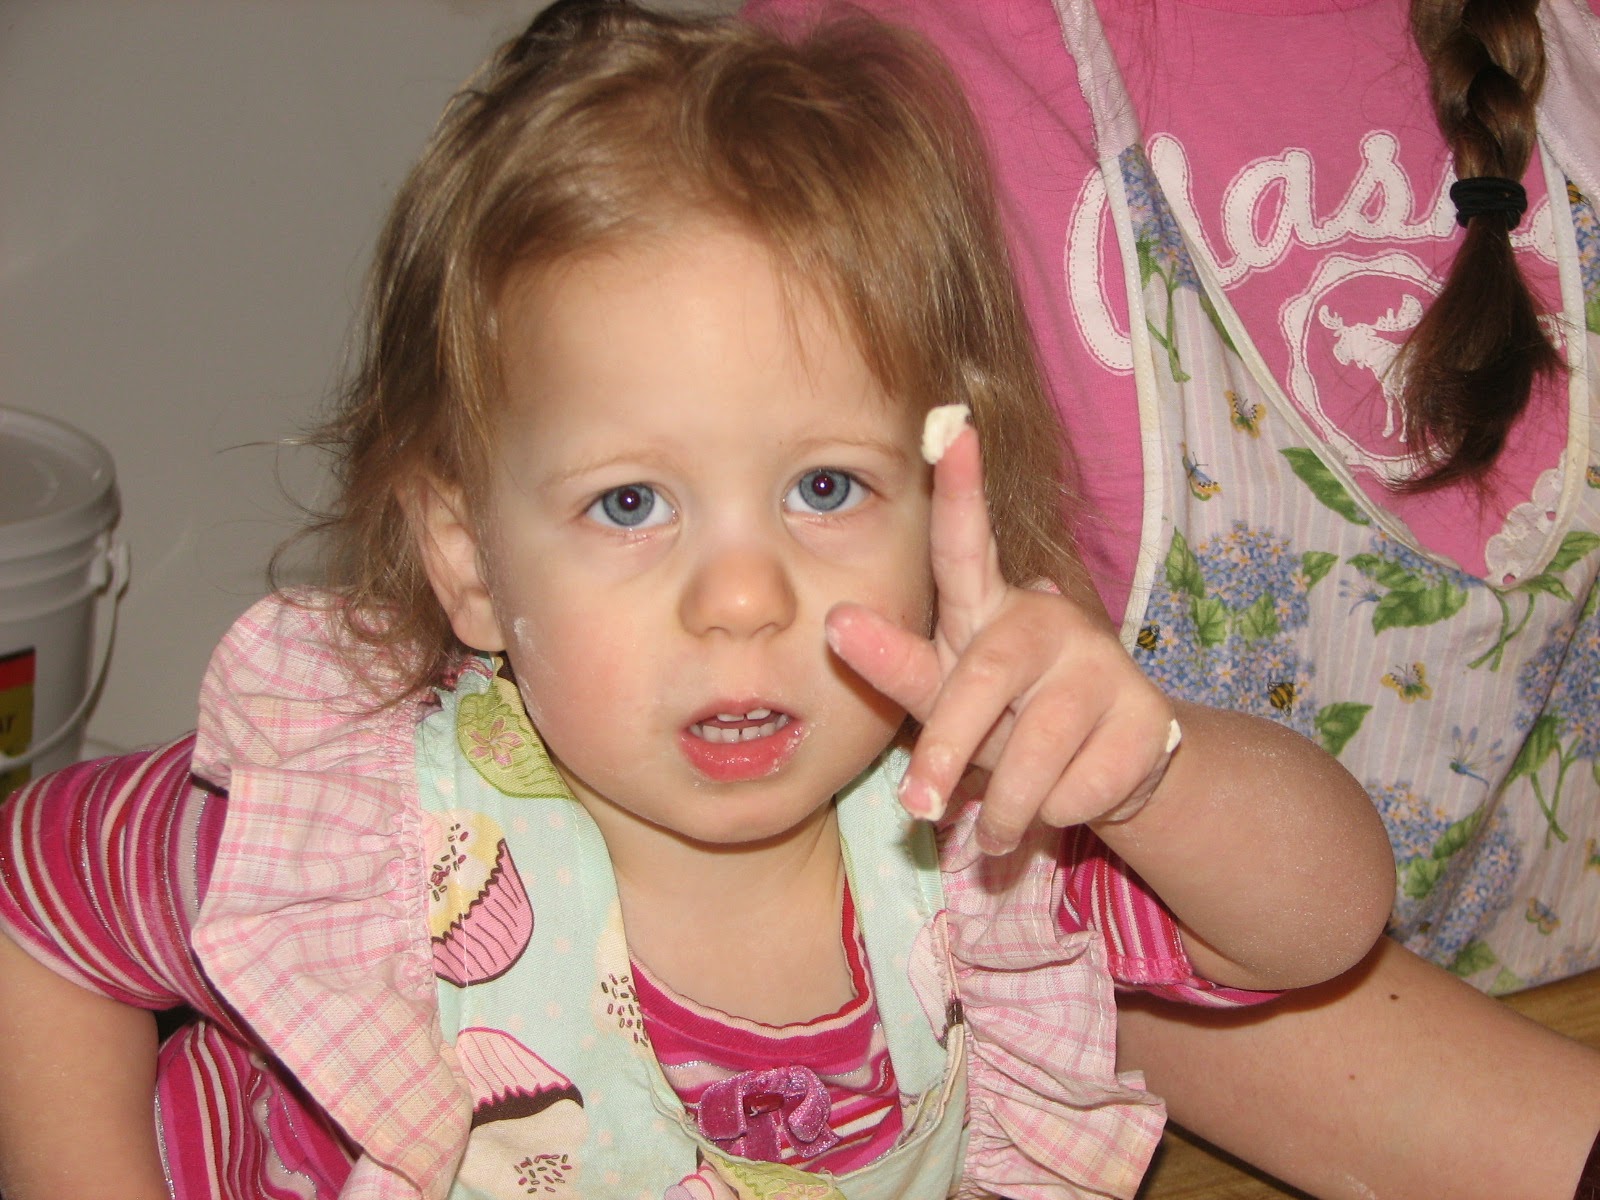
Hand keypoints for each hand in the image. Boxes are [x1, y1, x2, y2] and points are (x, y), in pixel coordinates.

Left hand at [825, 420, 1177, 853]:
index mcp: (988, 608)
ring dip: (1003, 808)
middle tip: (917, 808)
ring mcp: (1103, 665)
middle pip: (984, 678)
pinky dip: (1057, 816)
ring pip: (1034, 752)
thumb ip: (893, 664)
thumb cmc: (1005, 718)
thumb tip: (834, 622)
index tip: (951, 430)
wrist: (1109, 766)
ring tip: (993, 830)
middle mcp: (1048, 620)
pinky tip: (1066, 799)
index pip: (966, 544)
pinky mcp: (1148, 718)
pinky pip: (1080, 788)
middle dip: (947, 749)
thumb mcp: (944, 693)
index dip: (961, 489)